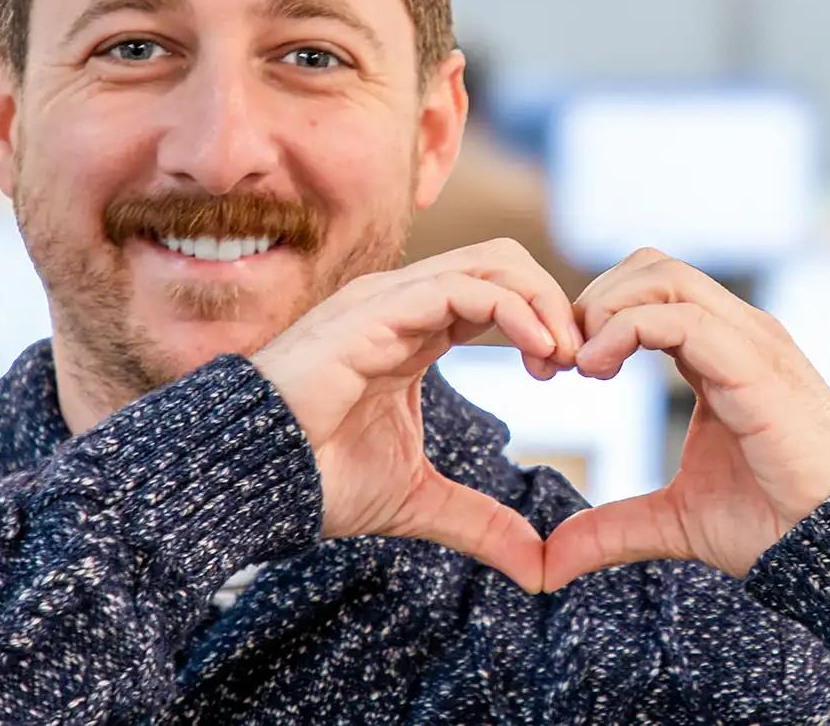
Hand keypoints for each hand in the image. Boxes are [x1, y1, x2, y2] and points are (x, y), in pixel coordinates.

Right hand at [250, 238, 580, 591]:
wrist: (249, 482)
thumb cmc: (315, 479)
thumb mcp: (420, 502)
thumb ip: (480, 523)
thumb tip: (538, 568)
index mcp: (414, 329)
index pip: (498, 291)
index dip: (545, 321)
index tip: (571, 371)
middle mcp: (403, 301)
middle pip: (504, 261)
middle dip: (555, 301)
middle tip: (580, 359)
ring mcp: (388, 299)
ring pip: (492, 262)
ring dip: (543, 302)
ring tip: (565, 356)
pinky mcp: (375, 312)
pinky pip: (462, 287)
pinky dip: (514, 310)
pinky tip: (539, 351)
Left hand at [542, 248, 829, 590]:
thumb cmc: (771, 523)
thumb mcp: (673, 521)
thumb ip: (613, 527)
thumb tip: (554, 560)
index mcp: (721, 351)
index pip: (649, 290)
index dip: (594, 317)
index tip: (558, 370)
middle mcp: (737, 332)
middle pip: (650, 266)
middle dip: (592, 301)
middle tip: (561, 362)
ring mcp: (750, 340)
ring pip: (664, 275)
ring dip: (606, 309)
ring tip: (581, 365)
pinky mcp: (754, 364)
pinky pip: (682, 316)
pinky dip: (626, 329)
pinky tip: (598, 370)